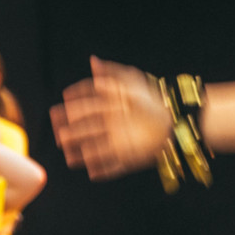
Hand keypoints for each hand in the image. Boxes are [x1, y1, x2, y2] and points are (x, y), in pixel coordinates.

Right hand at [52, 58, 171, 179]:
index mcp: (110, 105)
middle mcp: (110, 124)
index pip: (87, 105)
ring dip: (82, 153)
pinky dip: (104, 170)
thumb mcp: (133, 83)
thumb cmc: (153, 100)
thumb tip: (93, 61)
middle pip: (87, 128)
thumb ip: (112, 76)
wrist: (175, 120)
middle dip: (72, 132)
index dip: (73, 106)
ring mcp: (118, 140)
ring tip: (69, 157)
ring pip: (96, 149)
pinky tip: (93, 173)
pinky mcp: (128, 155)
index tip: (60, 107)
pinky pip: (114, 165)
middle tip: (59, 134)